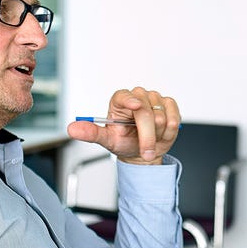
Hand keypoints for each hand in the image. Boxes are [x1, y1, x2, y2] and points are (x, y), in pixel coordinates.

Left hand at [66, 87, 180, 164]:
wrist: (143, 151)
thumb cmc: (123, 143)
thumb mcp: (106, 141)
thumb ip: (91, 133)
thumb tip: (72, 129)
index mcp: (119, 101)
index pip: (123, 96)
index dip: (130, 100)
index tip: (135, 106)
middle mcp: (137, 96)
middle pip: (146, 112)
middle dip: (147, 136)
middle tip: (145, 150)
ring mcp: (154, 98)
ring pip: (161, 116)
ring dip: (158, 134)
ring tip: (151, 140)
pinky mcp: (168, 104)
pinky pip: (174, 116)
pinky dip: (169, 130)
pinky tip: (161, 134)